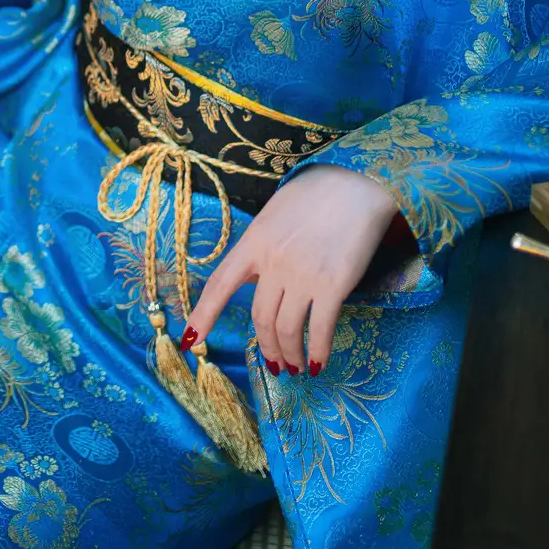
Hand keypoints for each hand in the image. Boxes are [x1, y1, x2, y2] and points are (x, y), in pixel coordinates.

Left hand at [181, 166, 403, 372]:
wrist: (358, 183)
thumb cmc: (317, 194)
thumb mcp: (275, 214)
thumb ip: (261, 246)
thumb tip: (255, 278)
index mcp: (254, 241)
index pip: (220, 285)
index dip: (203, 315)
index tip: (190, 340)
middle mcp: (273, 262)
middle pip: (259, 318)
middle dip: (266, 348)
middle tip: (275, 364)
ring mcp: (302, 275)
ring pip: (286, 329)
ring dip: (290, 354)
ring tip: (297, 366)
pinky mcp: (333, 285)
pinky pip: (319, 328)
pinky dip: (317, 351)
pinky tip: (319, 361)